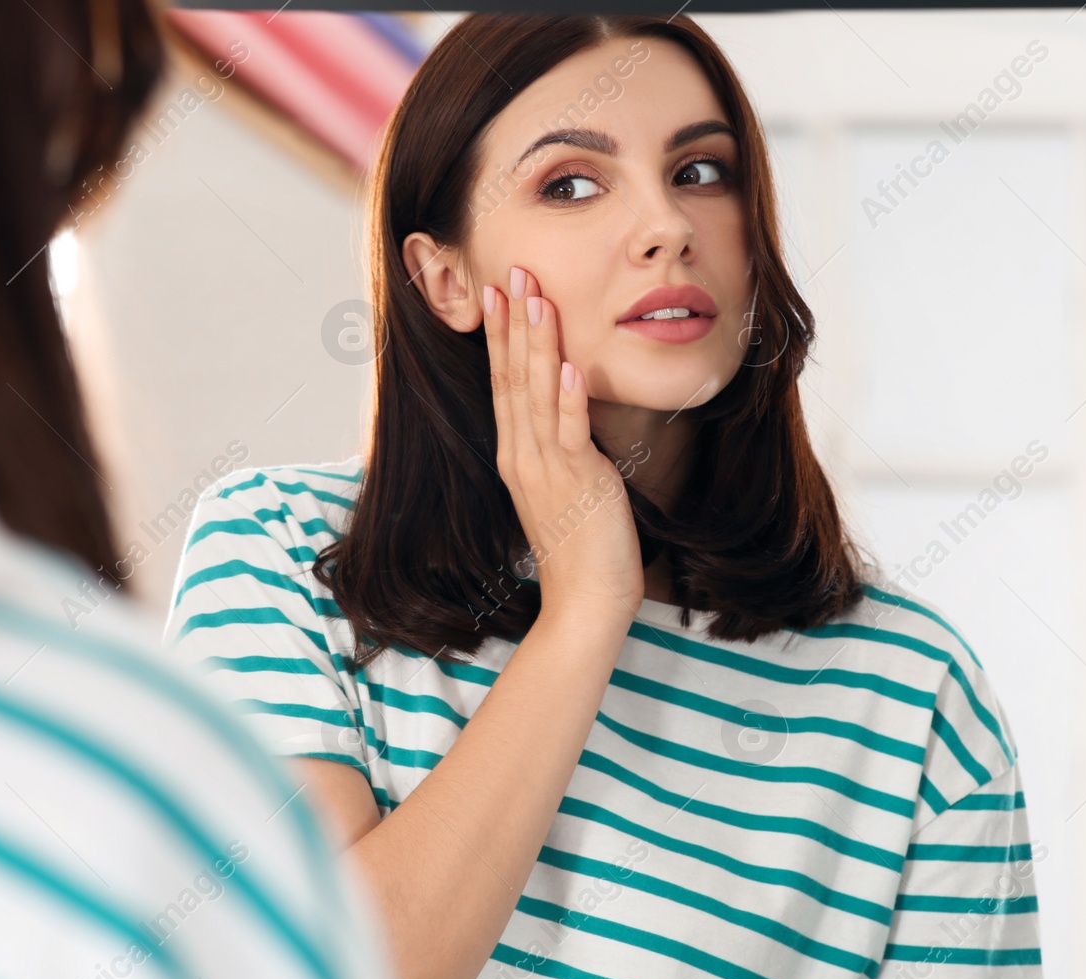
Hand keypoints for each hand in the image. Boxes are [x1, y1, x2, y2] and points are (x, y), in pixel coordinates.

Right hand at [482, 265, 643, 623]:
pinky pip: (568, 433)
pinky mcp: (577, 483)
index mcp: (516, 455)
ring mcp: (545, 469)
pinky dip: (565, 398)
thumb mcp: (564, 485)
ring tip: (535, 297)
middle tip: (512, 271)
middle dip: (512, 322)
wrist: (586, 600)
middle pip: (511, 377)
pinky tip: (565, 364)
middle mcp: (522, 456)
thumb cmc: (581, 546)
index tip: (499, 291)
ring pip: (535, 394)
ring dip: (535, 343)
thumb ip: (560, 447)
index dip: (500, 335)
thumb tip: (568, 409)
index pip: (503, 383)